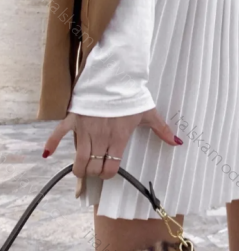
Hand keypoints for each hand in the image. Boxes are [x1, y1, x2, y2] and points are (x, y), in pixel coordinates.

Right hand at [42, 108, 182, 179]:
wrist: (114, 76)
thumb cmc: (132, 95)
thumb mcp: (148, 113)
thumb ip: (162, 129)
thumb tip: (178, 142)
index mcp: (118, 138)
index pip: (110, 168)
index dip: (108, 174)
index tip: (109, 172)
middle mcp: (100, 137)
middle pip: (93, 167)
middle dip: (94, 172)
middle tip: (96, 169)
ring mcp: (85, 129)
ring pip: (78, 159)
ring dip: (79, 168)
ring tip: (82, 170)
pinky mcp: (73, 119)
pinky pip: (58, 134)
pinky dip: (52, 144)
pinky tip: (47, 155)